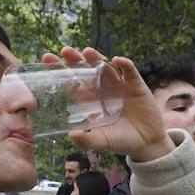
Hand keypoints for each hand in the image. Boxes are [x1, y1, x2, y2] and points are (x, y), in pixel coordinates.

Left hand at [46, 47, 172, 162]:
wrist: (146, 143)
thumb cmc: (120, 141)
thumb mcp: (102, 142)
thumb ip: (87, 140)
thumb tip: (71, 135)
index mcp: (89, 100)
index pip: (71, 82)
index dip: (60, 70)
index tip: (48, 58)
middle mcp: (101, 89)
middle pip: (85, 70)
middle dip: (75, 60)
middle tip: (65, 51)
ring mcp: (118, 85)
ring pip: (105, 67)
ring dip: (96, 58)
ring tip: (87, 52)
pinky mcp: (135, 85)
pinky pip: (129, 71)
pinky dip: (124, 64)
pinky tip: (117, 61)